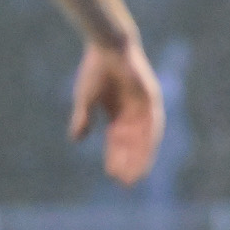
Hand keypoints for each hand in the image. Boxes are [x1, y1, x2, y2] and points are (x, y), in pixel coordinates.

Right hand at [70, 40, 164, 183]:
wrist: (107, 46)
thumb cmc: (95, 69)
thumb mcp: (86, 99)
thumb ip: (82, 119)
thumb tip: (76, 139)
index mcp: (118, 114)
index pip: (118, 142)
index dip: (116, 158)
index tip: (113, 176)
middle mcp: (133, 113)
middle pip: (133, 144)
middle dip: (130, 162)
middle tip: (127, 182)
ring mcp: (143, 106)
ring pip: (145, 137)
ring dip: (142, 155)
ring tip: (138, 173)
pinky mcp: (151, 97)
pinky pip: (153, 122)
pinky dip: (150, 137)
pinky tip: (147, 151)